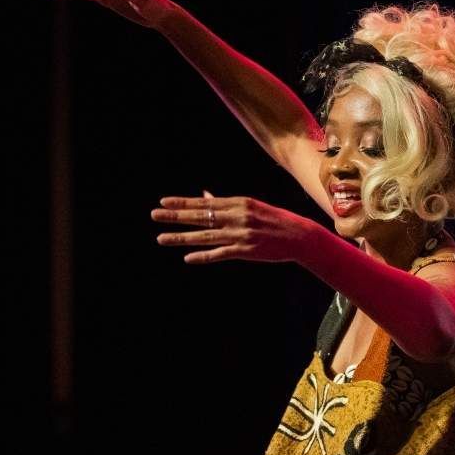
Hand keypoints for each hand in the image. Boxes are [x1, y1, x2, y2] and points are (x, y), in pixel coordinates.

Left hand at [154, 196, 321, 263]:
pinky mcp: (246, 251)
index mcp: (238, 203)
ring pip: (205, 236)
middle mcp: (237, 216)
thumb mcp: (250, 206)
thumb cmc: (274, 220)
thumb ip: (225, 204)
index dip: (183, 203)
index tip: (164, 202)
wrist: (299, 236)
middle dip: (176, 216)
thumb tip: (204, 197)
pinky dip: (204, 256)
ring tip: (162, 238)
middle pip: (201, 216)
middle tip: (155, 215)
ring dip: (182, 237)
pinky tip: (188, 258)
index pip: (204, 202)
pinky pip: (220, 254)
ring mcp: (241, 234)